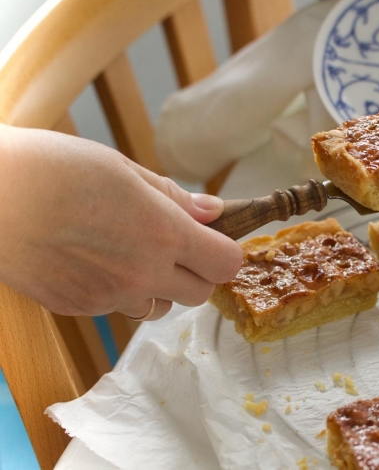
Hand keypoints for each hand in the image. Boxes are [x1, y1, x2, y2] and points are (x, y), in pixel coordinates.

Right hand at [0, 126, 242, 320]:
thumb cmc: (54, 168)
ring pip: (158, 307)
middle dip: (196, 272)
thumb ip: (173, 198)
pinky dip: (116, 291)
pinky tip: (91, 260)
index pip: (226, 264)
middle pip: (200, 293)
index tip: (213, 239)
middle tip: (174, 245)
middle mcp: (142, 273)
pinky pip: (116, 309)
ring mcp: (108, 297)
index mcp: (163, 233)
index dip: (225, 252)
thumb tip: (212, 211)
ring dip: (157, 287)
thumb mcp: (123, 169)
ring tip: (127, 252)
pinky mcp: (76, 308)